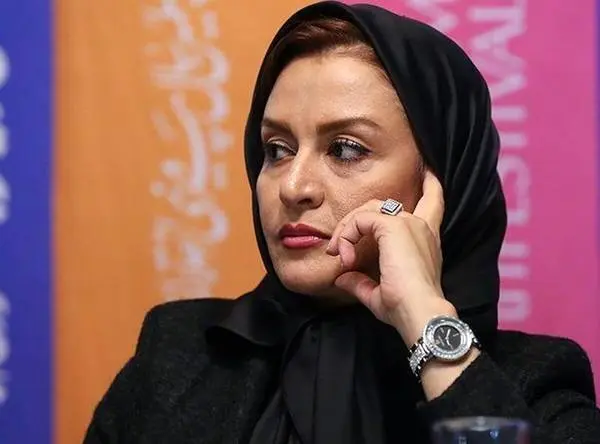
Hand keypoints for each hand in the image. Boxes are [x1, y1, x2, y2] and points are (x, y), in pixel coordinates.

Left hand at [326, 170, 456, 346]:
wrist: (420, 313)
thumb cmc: (406, 309)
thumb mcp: (380, 294)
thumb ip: (361, 283)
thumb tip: (343, 278)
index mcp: (426, 239)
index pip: (432, 201)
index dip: (430, 185)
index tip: (428, 173)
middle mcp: (420, 226)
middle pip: (383, 205)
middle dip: (356, 221)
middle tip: (340, 249)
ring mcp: (408, 223)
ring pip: (368, 210)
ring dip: (348, 230)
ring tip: (340, 255)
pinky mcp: (393, 225)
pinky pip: (361, 219)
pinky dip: (347, 235)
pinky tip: (345, 256)